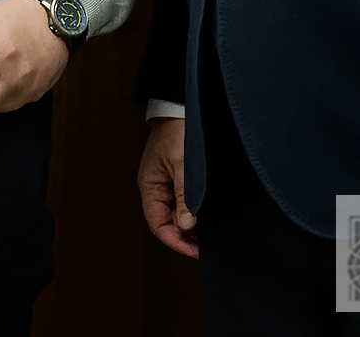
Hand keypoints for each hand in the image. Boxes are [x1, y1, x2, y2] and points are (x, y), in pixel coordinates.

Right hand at [138, 117, 197, 256]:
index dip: (174, 240)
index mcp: (149, 185)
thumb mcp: (184, 164)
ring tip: (210, 235)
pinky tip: (207, 217)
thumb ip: (185, 195)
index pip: (157, 223)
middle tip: (207, 246)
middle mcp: (156, 188)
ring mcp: (167, 184)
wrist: (181, 108)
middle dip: (185, 236)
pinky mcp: (178, 179)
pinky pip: (184, 202)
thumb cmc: (178, 131)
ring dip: (190, 226)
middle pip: (167, 222)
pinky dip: (194, 213)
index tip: (194, 251)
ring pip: (177, 214)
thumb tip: (186, 225)